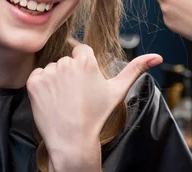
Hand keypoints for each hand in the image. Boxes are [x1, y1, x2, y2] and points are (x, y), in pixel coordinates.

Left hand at [27, 44, 161, 168]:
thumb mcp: (118, 91)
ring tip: (65, 100)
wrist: (72, 140)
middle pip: (67, 60)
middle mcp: (66, 64)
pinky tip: (52, 100)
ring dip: (56, 80)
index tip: (85, 83)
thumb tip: (157, 56)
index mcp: (86, 62)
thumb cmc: (96, 116)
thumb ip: (135, 69)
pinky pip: (37, 76)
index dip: (84, 67)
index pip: (81, 51)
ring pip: (52, 68)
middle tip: (76, 95)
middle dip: (70, 74)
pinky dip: (42, 86)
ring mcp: (48, 73)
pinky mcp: (34, 82)